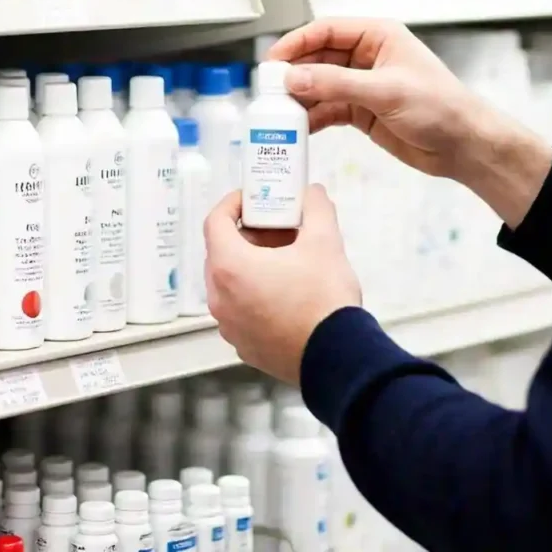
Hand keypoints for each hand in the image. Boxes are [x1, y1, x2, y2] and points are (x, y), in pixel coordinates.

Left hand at [204, 186, 361, 385]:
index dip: (232, 203)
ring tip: (285, 259)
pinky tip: (285, 293)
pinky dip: (254, 294)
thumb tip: (312, 192)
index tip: (251, 199)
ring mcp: (229, 326)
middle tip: (275, 228)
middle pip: (221, 252)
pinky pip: (240, 310)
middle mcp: (220, 297)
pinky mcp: (243, 346)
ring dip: (250, 265)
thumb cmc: (323, 299)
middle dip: (246, 235)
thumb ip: (315, 208)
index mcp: (229, 266)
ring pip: (230, 283)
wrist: (337, 359)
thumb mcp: (325, 242)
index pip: (214, 222)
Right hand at [267, 18, 551, 228]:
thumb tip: (294, 78)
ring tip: (279, 112)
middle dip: (293, 73)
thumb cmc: (441, 108)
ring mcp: (363, 84)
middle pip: (317, 57)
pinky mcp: (362, 110)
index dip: (296, 43)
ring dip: (300, 97)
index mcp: (377, 36)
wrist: (464, 145)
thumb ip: (336, 84)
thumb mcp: (385, 91)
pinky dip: (312, 117)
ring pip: (319, 84)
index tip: (272, 61)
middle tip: (268, 90)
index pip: (325, 31)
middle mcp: (367, 57)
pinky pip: (328, 108)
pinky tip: (299, 128)